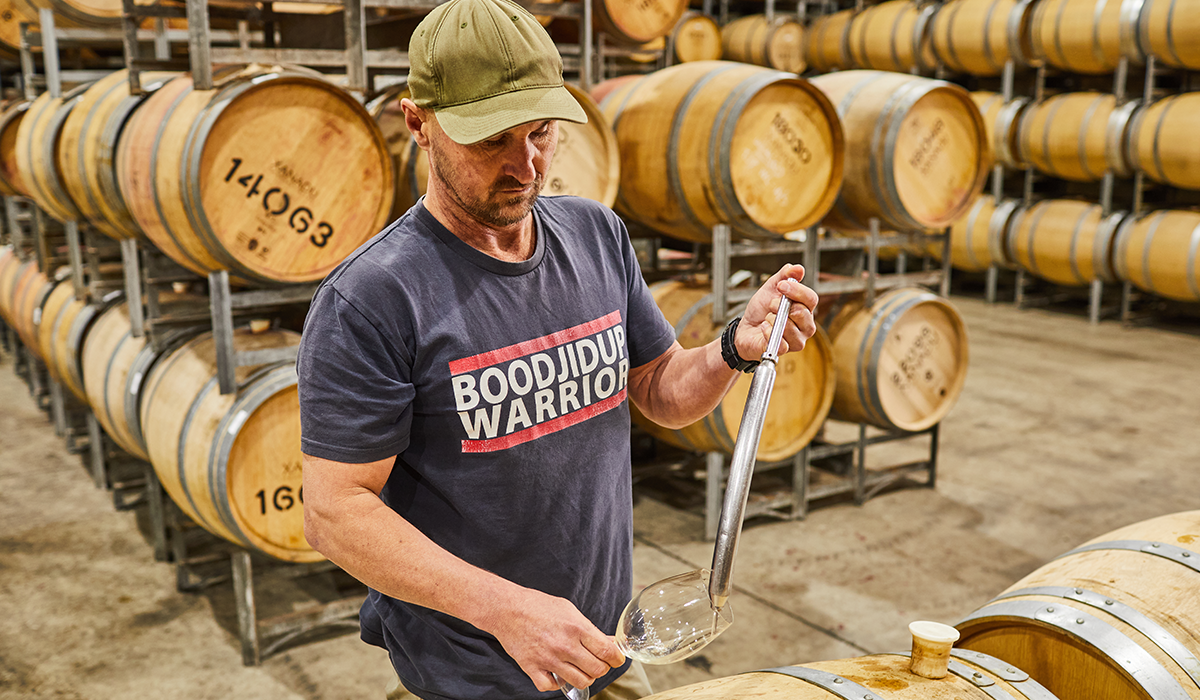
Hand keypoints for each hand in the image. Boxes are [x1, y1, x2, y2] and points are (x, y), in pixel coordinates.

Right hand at [484, 586, 624, 692]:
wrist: (507, 609)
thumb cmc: (538, 606)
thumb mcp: (569, 610)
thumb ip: (590, 629)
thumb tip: (610, 642)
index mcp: (576, 628)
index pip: (607, 652)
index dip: (617, 659)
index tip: (616, 659)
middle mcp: (565, 645)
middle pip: (597, 670)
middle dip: (601, 668)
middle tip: (596, 662)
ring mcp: (549, 659)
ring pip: (580, 682)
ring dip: (583, 677)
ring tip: (578, 668)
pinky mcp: (533, 669)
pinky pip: (552, 687)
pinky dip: (557, 683)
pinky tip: (556, 673)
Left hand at [734, 264, 818, 360]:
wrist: (745, 328)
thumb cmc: (761, 310)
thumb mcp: (770, 288)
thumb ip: (784, 276)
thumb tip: (798, 268)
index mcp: (806, 309)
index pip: (811, 299)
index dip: (796, 290)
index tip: (780, 286)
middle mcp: (806, 325)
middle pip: (802, 313)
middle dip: (780, 305)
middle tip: (770, 305)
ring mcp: (797, 340)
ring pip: (789, 327)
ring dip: (772, 319)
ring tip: (767, 318)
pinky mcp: (785, 350)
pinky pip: (780, 340)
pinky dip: (767, 331)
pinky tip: (763, 328)